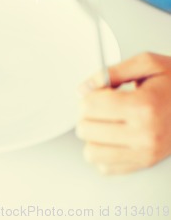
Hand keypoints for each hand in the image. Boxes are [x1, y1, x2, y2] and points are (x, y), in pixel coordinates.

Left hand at [76, 52, 170, 173]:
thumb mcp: (147, 64)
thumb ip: (112, 72)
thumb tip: (84, 87)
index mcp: (142, 106)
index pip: (90, 106)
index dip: (87, 94)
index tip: (96, 90)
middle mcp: (144, 134)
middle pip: (86, 129)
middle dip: (87, 113)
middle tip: (100, 103)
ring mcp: (145, 153)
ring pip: (92, 152)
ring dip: (92, 134)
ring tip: (105, 120)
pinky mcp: (145, 163)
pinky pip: (106, 166)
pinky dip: (103, 152)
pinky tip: (112, 136)